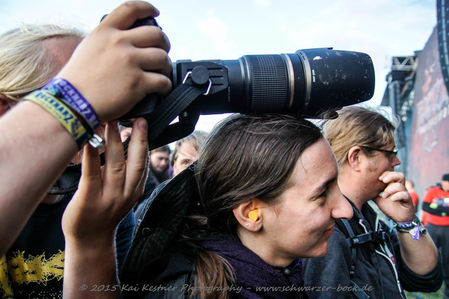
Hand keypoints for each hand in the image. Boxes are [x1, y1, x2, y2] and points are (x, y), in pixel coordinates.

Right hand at [57, 1, 171, 120]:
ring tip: (161, 72)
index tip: (155, 13)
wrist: (72, 103)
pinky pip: (163, 81)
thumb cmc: (77, 81)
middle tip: (162, 52)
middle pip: (156, 34)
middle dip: (164, 43)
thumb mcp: (88, 48)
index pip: (131, 9)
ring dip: (166, 66)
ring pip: (163, 57)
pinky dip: (165, 85)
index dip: (147, 8)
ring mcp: (129, 62)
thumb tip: (125, 41)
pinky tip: (161, 88)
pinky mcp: (137, 83)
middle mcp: (119, 44)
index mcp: (105, 32)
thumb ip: (107, 41)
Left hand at [62, 118, 147, 246]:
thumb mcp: (122, 193)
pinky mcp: (89, 200)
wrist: (90, 240)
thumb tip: (125, 144)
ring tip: (111, 121)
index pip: (143, 163)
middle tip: (138, 117)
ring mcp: (108, 198)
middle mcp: (125, 193)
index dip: (144, 143)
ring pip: (115, 165)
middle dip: (138, 139)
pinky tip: (89, 140)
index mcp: (135, 190)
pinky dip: (91, 156)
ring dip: (113, 141)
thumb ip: (125, 172)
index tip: (144, 122)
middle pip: (135, 162)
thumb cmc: (103, 212)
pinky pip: (91, 174)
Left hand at [373, 171, 414, 221]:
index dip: (386, 174)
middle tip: (383, 181)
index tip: (379, 178)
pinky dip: (397, 196)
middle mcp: (400, 188)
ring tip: (384, 196)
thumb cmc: (390, 207)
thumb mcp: (378, 199)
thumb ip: (373, 193)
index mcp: (393, 186)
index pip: (392, 174)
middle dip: (391, 176)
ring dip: (390, 189)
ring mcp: (405, 194)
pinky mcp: (408, 201)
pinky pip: (405, 195)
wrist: (399, 219)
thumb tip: (362, 189)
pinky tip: (392, 199)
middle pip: (400, 175)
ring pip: (400, 185)